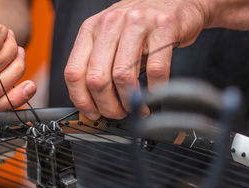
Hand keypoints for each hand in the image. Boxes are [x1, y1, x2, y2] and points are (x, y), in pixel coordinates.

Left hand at [64, 0, 207, 119]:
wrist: (174, 1)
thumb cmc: (140, 25)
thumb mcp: (110, 38)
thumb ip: (98, 64)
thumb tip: (92, 104)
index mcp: (91, 29)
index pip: (74, 72)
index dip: (82, 100)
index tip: (92, 113)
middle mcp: (111, 23)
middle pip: (97, 79)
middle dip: (107, 106)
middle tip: (118, 114)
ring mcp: (137, 23)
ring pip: (123, 76)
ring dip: (130, 102)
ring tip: (136, 108)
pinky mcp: (164, 27)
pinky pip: (156, 70)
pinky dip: (154, 91)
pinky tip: (154, 95)